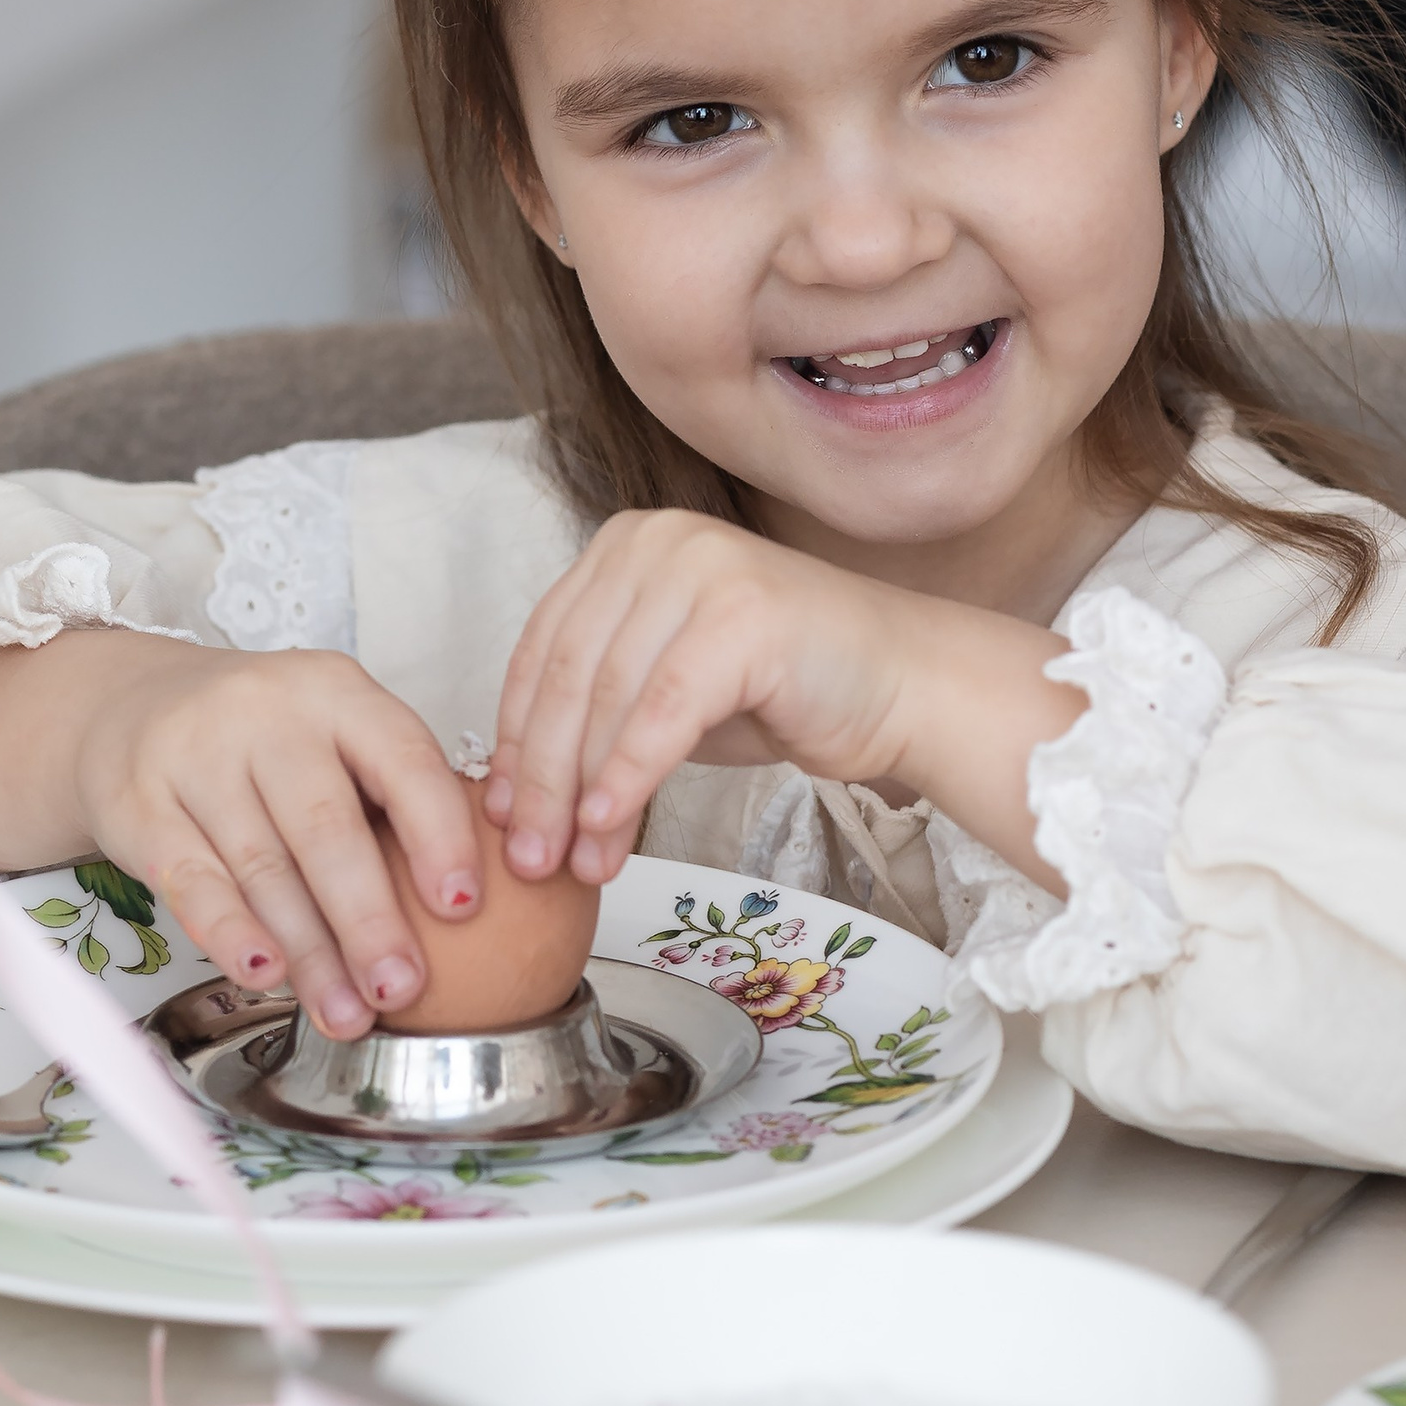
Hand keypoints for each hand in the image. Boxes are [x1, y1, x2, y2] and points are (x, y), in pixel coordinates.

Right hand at [0, 630, 485, 1038]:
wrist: (130, 705)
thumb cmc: (267, 740)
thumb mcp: (336, 733)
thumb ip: (396, 794)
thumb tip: (488, 899)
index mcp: (338, 693)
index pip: (401, 760)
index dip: (437, 833)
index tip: (465, 905)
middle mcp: (267, 714)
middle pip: (326, 826)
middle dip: (370, 918)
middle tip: (403, 988)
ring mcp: (195, 755)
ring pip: (262, 866)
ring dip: (309, 952)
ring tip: (348, 1013)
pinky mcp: (138, 803)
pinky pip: (191, 878)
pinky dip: (230, 932)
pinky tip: (266, 975)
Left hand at [487, 512, 1083, 886]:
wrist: (904, 685)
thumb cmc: (789, 691)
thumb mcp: (669, 693)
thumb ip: (600, 715)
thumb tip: (517, 797)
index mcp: (624, 546)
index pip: (542, 651)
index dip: (512, 741)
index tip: (501, 817)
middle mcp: (655, 541)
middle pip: (566, 676)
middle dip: (539, 780)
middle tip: (530, 858)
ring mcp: (701, 568)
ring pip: (607, 697)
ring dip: (578, 795)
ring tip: (573, 864)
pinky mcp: (741, 614)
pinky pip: (661, 712)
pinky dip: (627, 778)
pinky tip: (611, 829)